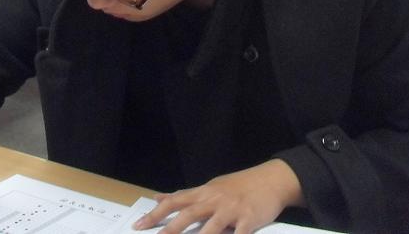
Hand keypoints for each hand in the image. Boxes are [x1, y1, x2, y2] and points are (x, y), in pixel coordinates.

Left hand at [135, 158, 302, 233]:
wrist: (270, 180)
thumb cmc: (238, 186)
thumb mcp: (208, 187)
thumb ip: (185, 196)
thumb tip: (158, 198)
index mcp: (202, 193)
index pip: (173, 202)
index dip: (155, 214)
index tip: (138, 225)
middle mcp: (213, 200)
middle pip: (188, 215)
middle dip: (170, 229)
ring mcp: (231, 210)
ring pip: (211, 227)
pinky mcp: (249, 219)